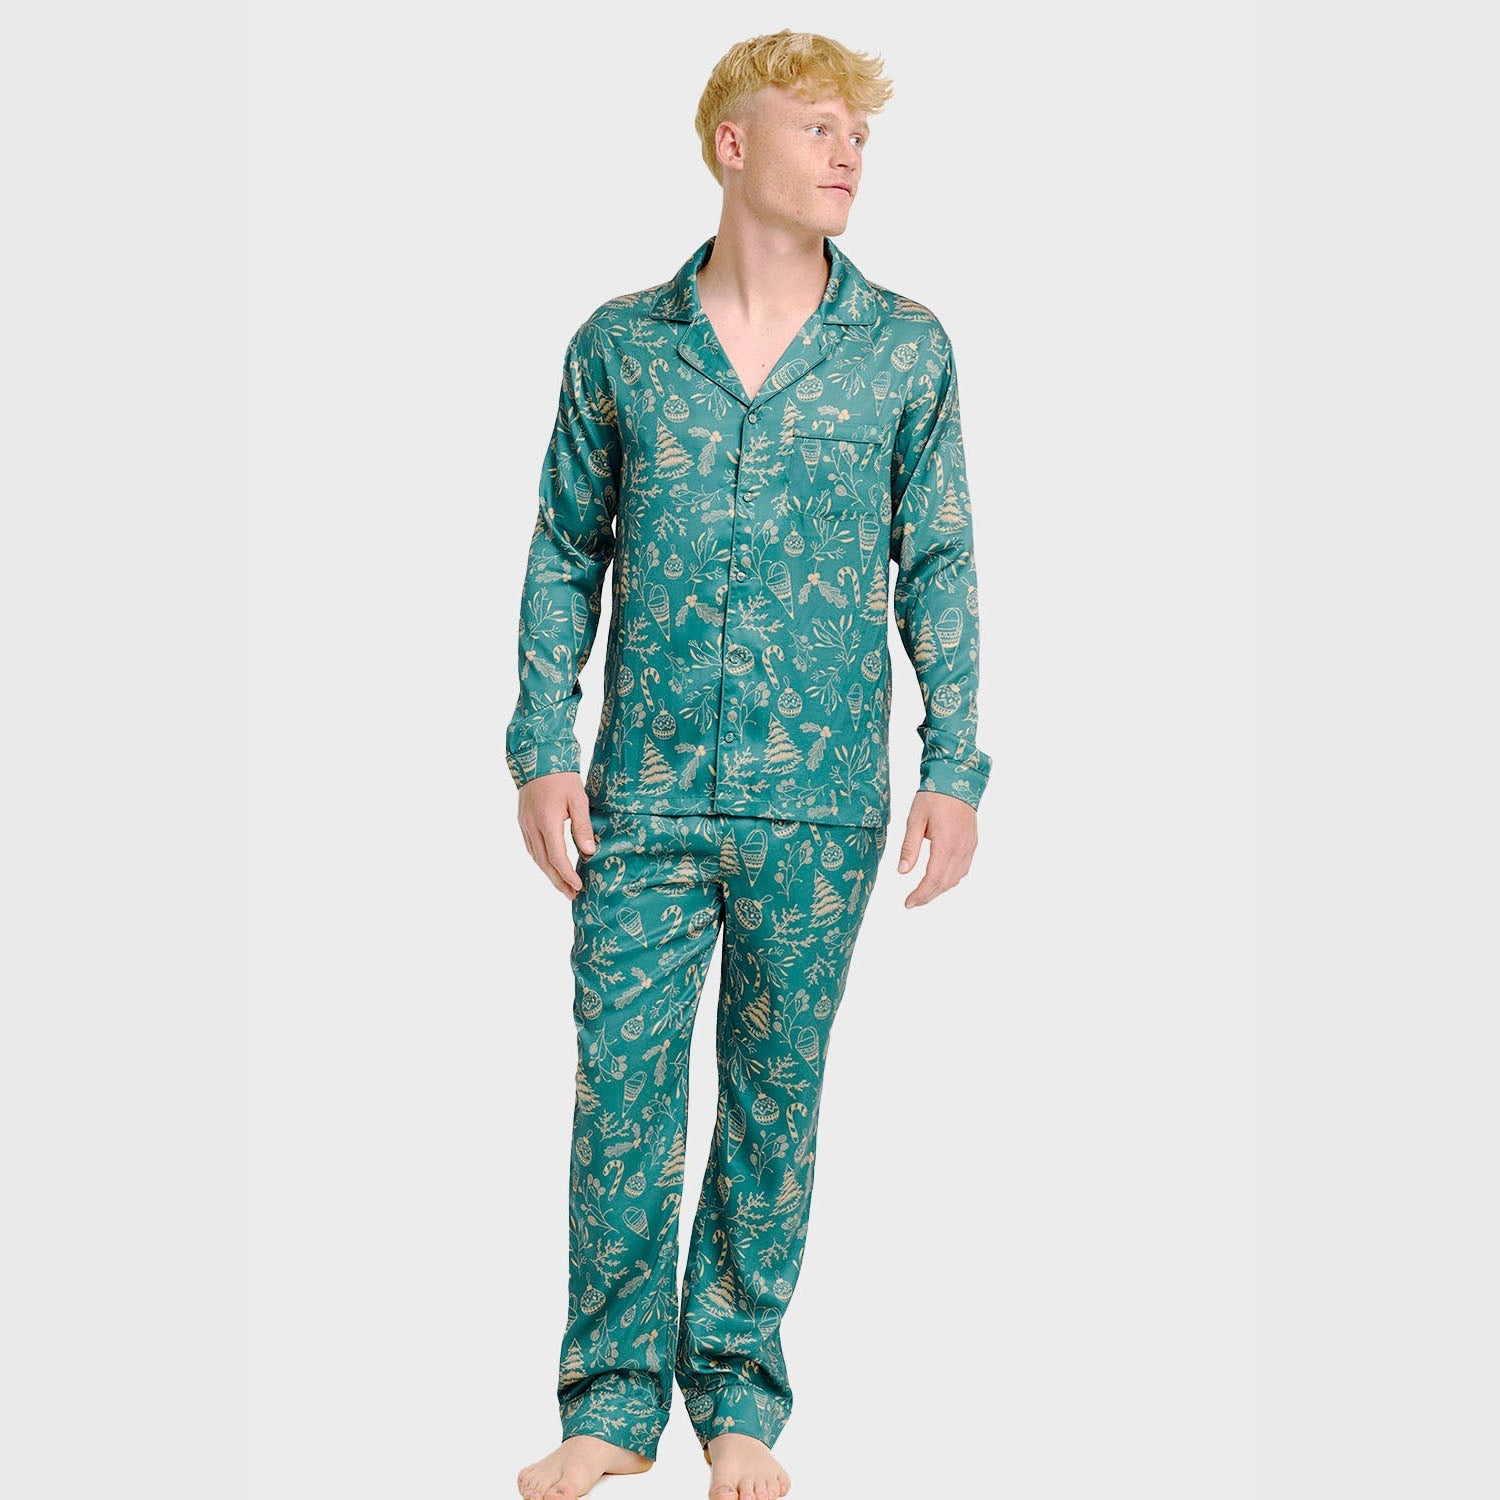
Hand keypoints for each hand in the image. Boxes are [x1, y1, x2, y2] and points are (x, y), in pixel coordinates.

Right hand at [517, 771, 596, 897]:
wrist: (537, 759)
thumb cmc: (562, 778)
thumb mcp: (578, 800)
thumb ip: (583, 827)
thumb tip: (589, 852)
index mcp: (547, 821)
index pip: (557, 857)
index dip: (567, 875)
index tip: (579, 886)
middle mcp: (532, 827)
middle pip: (544, 863)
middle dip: (558, 882)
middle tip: (572, 895)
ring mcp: (525, 825)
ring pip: (536, 858)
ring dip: (549, 874)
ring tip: (564, 886)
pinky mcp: (523, 822)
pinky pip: (531, 848)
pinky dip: (541, 861)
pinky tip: (551, 866)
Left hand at [896, 790, 978, 906]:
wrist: (958, 779)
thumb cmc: (934, 797)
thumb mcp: (915, 820)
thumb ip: (910, 847)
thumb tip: (902, 871)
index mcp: (946, 844)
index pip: (933, 879)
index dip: (920, 894)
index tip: (908, 903)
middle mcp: (961, 849)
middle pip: (945, 883)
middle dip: (928, 896)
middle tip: (912, 902)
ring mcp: (969, 847)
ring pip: (956, 878)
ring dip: (940, 889)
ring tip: (923, 892)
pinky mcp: (972, 843)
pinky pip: (963, 868)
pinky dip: (951, 879)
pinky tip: (939, 878)